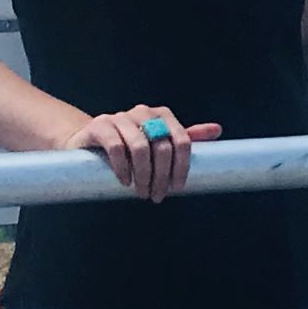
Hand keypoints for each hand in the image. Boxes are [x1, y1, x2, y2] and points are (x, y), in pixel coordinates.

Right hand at [60, 106, 221, 202]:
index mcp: (162, 115)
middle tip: (157, 196)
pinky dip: (123, 167)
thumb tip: (218, 130)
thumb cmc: (130, 144)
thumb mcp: (158, 141)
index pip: (182, 140)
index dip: (182, 166)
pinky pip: (115, 147)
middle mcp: (143, 112)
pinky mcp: (99, 125)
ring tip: (142, 193)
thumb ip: (185, 137)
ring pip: (140, 147)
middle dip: (162, 175)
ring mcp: (120, 117)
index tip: (178, 187)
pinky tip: (125, 182)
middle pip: (162, 146)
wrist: (89, 141)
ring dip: (143, 175)